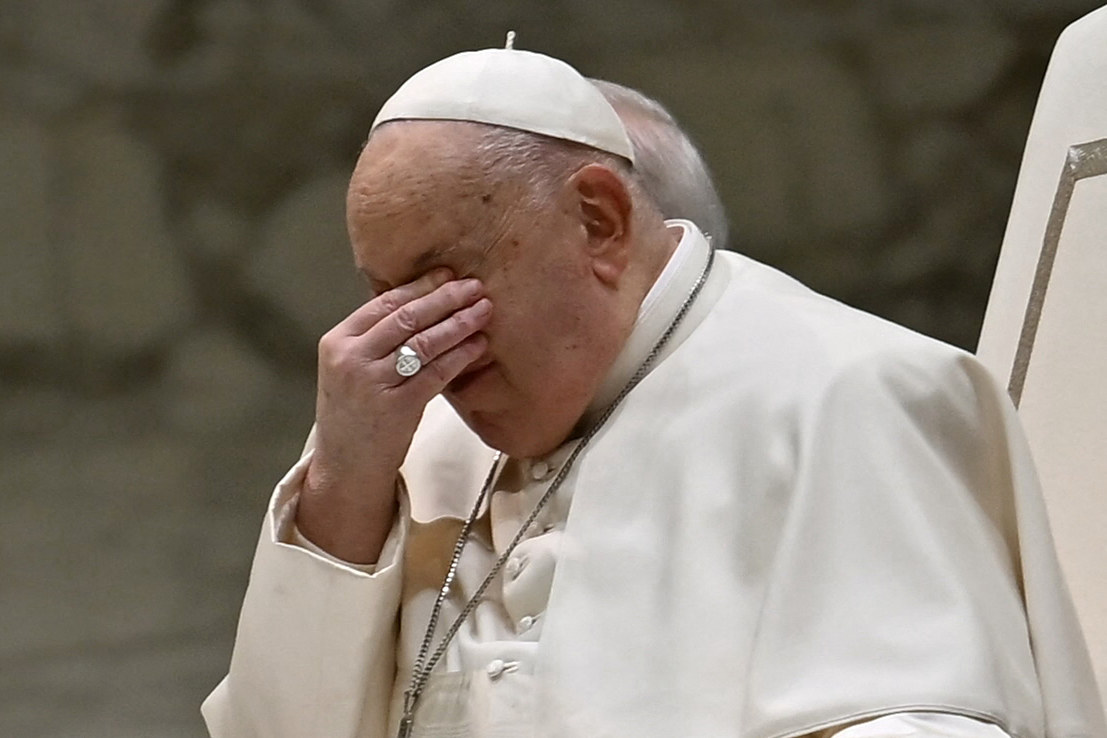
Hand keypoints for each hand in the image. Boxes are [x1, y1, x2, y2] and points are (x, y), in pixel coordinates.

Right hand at [297, 268, 491, 561]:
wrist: (346, 468)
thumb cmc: (354, 415)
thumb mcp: (349, 370)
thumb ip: (374, 339)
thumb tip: (419, 302)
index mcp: (336, 341)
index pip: (383, 302)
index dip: (420, 286)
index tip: (448, 274)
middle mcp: (350, 358)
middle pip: (406, 316)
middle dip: (445, 298)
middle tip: (475, 286)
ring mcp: (372, 382)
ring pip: (424, 342)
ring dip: (459, 323)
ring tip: (484, 310)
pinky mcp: (396, 407)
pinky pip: (436, 373)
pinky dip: (460, 356)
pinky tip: (479, 345)